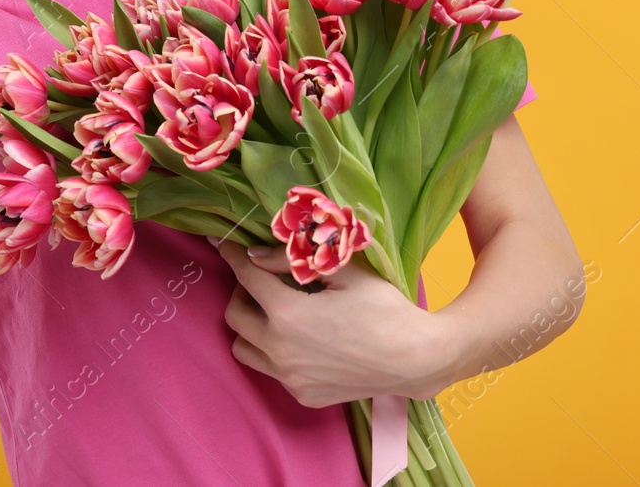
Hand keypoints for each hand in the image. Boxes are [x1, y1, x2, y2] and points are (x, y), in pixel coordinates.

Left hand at [210, 238, 455, 405]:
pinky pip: (271, 370)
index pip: (246, 277)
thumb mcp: (343, 272)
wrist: (416, 359)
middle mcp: (281, 350)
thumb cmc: (384, 308)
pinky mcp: (303, 395)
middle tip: (263, 280)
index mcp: (288, 315)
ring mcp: (290, 378)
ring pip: (244, 348)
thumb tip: (256, 255)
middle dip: (242, 292)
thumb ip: (293, 260)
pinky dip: (274, 351)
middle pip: (235, 316)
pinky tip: (300, 339)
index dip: (232, 256)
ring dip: (251, 326)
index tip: (223, 244)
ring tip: (275, 312)